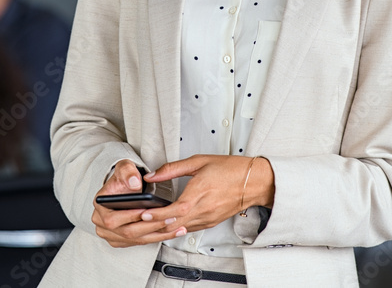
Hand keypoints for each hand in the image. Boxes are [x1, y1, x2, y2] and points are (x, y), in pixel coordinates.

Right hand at [91, 159, 187, 247]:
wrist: (125, 187)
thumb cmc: (124, 178)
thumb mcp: (125, 168)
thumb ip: (128, 172)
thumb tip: (134, 183)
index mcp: (100, 207)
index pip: (113, 219)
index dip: (131, 216)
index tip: (149, 211)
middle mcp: (101, 224)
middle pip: (127, 232)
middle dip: (150, 226)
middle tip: (170, 218)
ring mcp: (111, 235)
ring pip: (136, 239)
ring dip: (158, 234)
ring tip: (177, 226)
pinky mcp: (122, 241)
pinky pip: (141, 242)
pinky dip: (158, 237)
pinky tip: (173, 231)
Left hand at [140, 155, 273, 233]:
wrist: (254, 182)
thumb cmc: (230, 170)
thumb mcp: (199, 161)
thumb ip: (173, 169)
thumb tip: (153, 174)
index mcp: (200, 193)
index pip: (174, 210)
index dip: (157, 214)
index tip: (143, 214)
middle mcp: (204, 210)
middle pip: (174, 225)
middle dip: (154, 226)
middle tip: (137, 223)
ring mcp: (207, 218)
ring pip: (180, 230)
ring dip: (162, 229)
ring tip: (146, 226)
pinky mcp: (210, 222)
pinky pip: (189, 229)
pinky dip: (175, 229)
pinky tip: (165, 227)